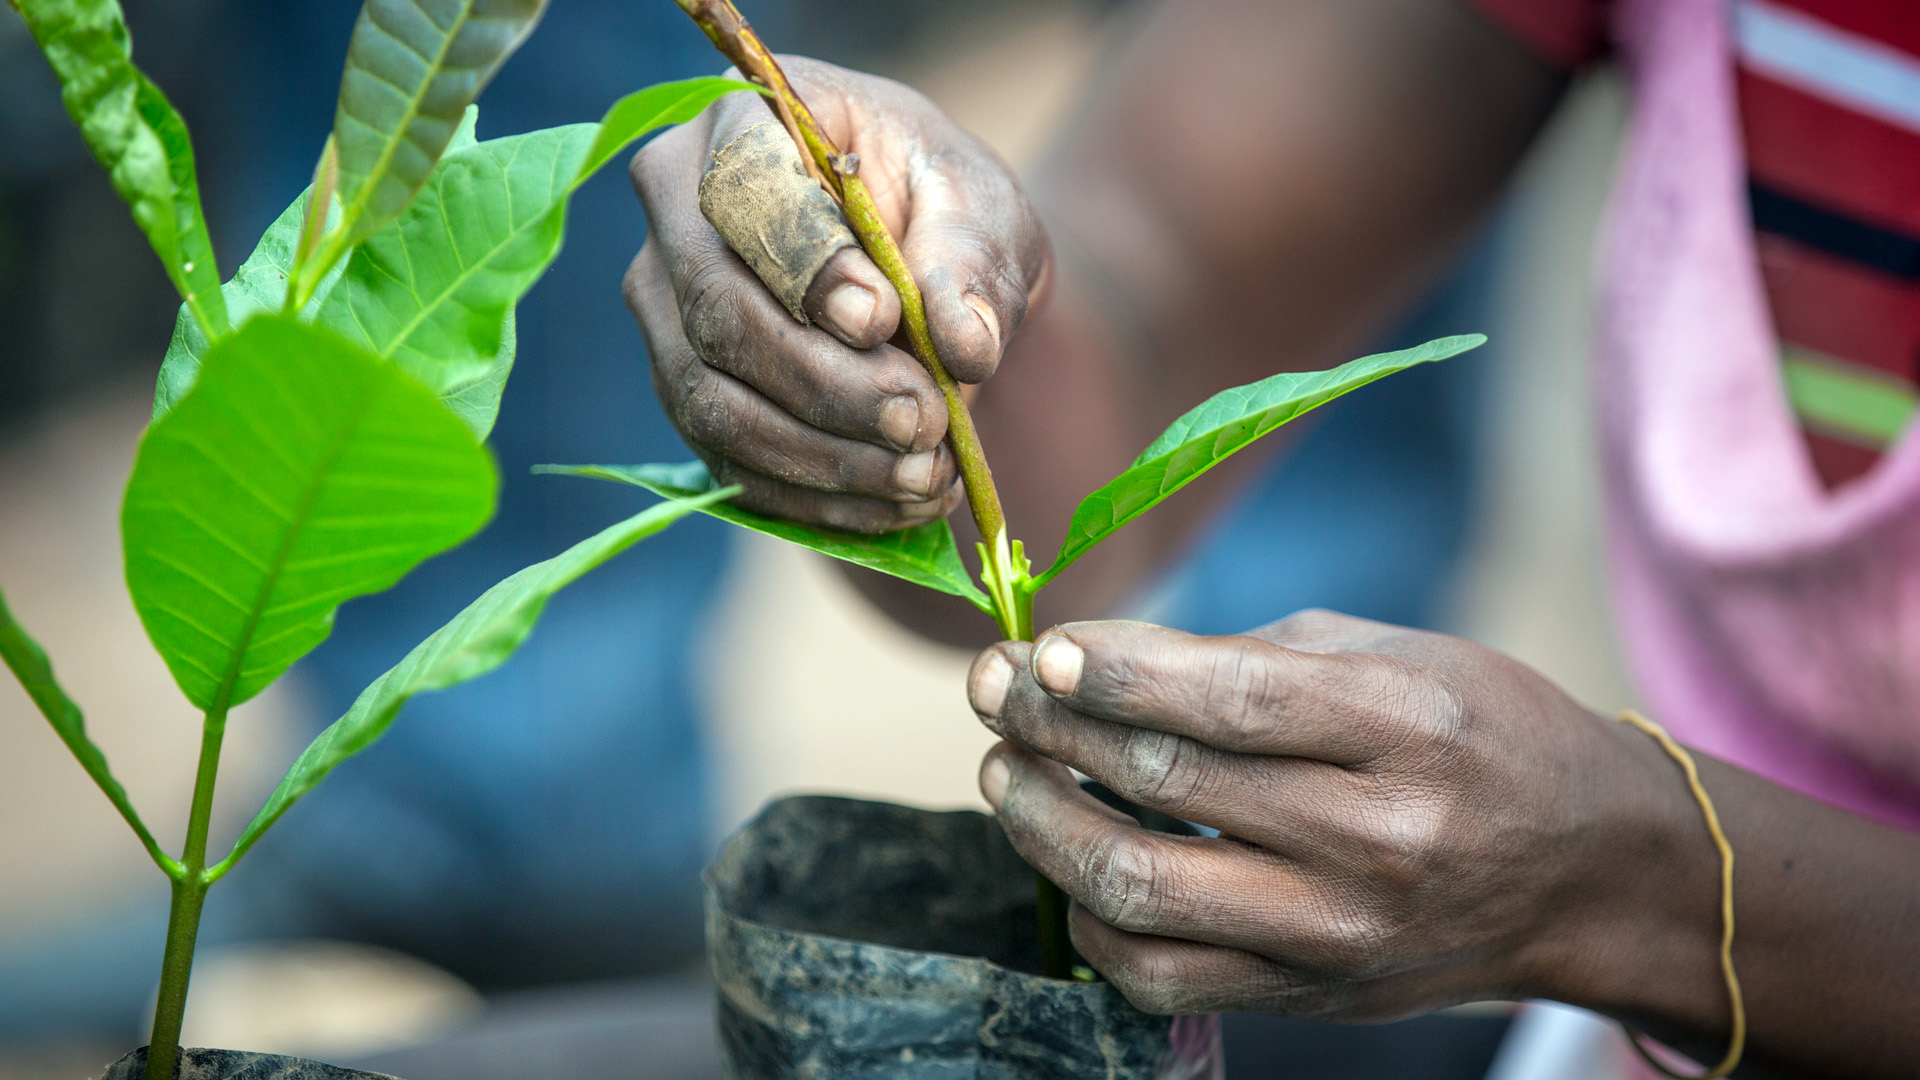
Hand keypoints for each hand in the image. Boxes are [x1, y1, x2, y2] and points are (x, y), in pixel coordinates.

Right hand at [626, 57, 1048, 532]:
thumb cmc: (942, 211)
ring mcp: (666, 313)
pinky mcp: (687, 396)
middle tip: (925, 421)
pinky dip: (817, 501)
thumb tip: (964, 344)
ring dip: (825, 457)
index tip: (885, 319)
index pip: (745, 195)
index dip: (808, 265)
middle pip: (719, 314)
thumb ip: (972, 263)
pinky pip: (729, 467)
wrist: (922, 268)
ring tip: (926, 474)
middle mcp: (673, 215)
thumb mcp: (981, 209)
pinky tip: (899, 505)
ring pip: (714, 405)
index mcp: (741, 123)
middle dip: (827, 384)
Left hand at [965, 610, 1721, 1020]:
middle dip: (1052, 727)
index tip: (1041, 647)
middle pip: (1168, 785)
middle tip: (995, 689)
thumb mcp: (1393, 656)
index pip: (1230, 699)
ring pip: (1142, 889)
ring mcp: (1342, 934)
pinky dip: (1091, 920)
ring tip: (1004, 771)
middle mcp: (1379, 840)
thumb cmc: (1483, 734)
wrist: (1588, 873)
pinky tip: (1067, 865)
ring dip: (1044, 825)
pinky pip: (1161, 976)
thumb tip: (1097, 660)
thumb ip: (1250, 655)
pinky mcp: (1313, 997)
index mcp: (1407, 729)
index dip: (1116, 672)